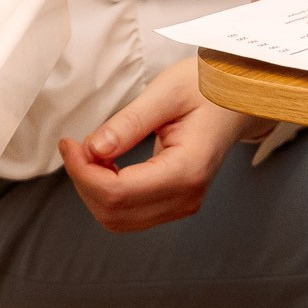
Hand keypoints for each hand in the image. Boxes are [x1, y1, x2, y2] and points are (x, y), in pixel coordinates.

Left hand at [58, 59, 263, 232]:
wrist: (237, 99)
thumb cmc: (208, 89)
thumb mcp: (166, 92)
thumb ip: (129, 122)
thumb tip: (94, 149)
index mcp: (187, 170)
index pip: (118, 193)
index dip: (83, 172)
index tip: (69, 143)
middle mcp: (187, 196)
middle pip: (114, 212)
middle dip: (84, 181)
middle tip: (76, 145)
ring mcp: (183, 204)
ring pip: (118, 219)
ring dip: (93, 189)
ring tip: (90, 153)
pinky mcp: (175, 202)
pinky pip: (130, 213)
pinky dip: (107, 193)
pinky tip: (106, 164)